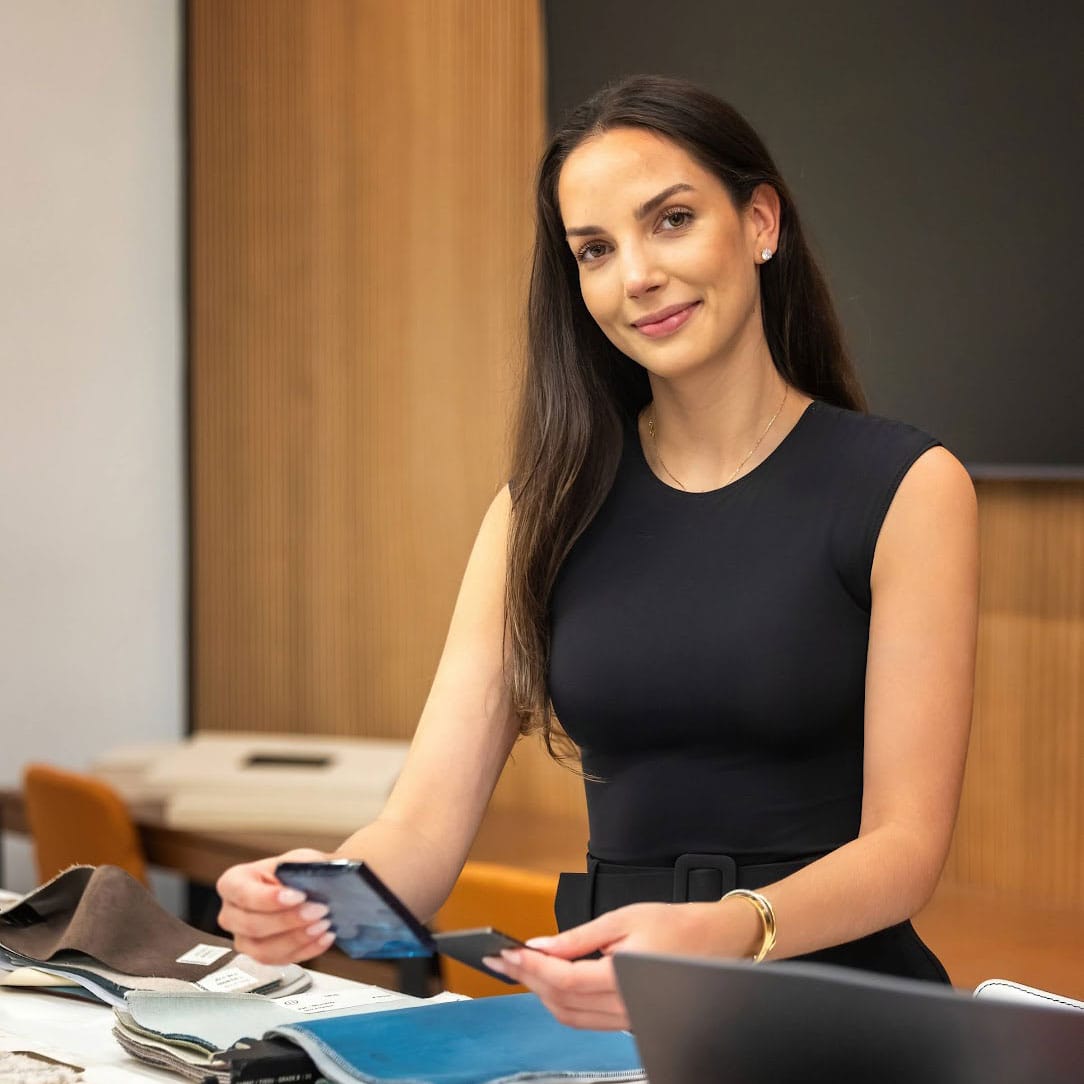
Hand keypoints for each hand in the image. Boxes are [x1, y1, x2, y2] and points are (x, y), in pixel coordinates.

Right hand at [216, 847, 336, 963]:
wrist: (303, 888)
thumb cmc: (293, 872)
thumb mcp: (298, 858)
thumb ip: (301, 865)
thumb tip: (312, 876)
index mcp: (233, 883)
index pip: (244, 894)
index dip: (270, 899)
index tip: (299, 896)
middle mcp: (231, 914)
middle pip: (252, 926)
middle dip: (289, 920)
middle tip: (319, 910)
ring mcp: (243, 939)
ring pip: (264, 950)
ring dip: (298, 938)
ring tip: (324, 924)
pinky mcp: (259, 956)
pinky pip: (279, 960)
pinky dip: (306, 950)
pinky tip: (324, 937)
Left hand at [484, 900, 751, 1029]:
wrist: (715, 941)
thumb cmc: (675, 925)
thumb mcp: (622, 918)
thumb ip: (578, 937)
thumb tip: (541, 945)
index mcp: (623, 978)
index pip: (563, 980)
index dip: (531, 966)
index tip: (508, 951)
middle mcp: (625, 1006)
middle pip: (561, 1002)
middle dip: (528, 979)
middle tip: (503, 957)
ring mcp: (627, 1018)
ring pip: (570, 1016)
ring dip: (541, 993)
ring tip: (521, 967)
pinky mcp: (628, 1019)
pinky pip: (586, 1019)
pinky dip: (562, 1001)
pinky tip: (550, 980)